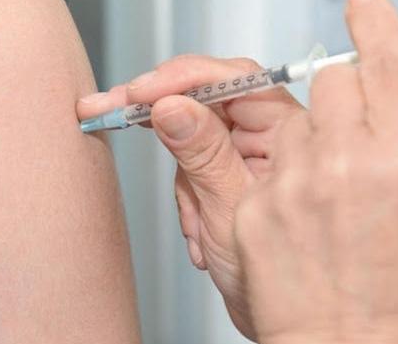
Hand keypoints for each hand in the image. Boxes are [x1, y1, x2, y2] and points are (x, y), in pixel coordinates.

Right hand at [78, 56, 304, 338]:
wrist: (289, 323)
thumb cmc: (286, 277)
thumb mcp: (231, 209)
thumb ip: (202, 152)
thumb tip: (171, 105)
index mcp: (288, 131)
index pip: (233, 79)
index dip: (182, 77)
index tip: (139, 92)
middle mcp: (270, 135)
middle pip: (205, 99)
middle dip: (159, 113)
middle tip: (107, 108)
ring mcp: (248, 154)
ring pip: (192, 136)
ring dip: (183, 182)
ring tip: (197, 225)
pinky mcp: (230, 171)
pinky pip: (192, 165)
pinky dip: (186, 198)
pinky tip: (201, 232)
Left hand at [233, 0, 397, 343]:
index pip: (384, 63)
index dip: (373, 23)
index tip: (362, 3)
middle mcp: (346, 160)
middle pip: (331, 82)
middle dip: (343, 99)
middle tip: (353, 141)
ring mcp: (294, 181)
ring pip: (292, 121)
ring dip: (307, 139)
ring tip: (325, 188)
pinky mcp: (253, 205)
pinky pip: (260, 163)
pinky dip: (278, 175)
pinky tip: (299, 213)